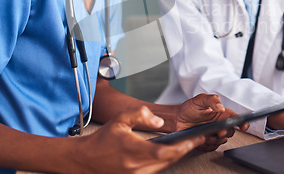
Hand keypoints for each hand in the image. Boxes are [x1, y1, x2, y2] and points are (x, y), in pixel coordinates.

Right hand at [75, 106, 203, 173]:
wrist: (86, 159)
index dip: (184, 147)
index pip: (166, 152)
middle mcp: (137, 167)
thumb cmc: (103, 139)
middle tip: (198, 139)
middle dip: (185, 150)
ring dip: (176, 156)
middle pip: (169, 160)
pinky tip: (170, 152)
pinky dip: (165, 162)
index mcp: (134, 151)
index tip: (196, 139)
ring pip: (164, 166)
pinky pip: (156, 170)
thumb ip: (140, 115)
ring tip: (187, 144)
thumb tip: (159, 122)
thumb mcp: (120, 119)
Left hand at [176, 94, 248, 150]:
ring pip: (221, 141)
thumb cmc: (190, 108)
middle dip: (226, 133)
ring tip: (206, 134)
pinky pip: (211, 147)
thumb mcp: (199, 99)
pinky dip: (207, 144)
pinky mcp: (207, 143)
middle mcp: (220, 124)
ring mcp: (214, 134)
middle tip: (219, 131)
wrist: (178, 118)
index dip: (243, 123)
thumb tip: (221, 107)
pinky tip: (200, 138)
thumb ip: (211, 99)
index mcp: (222, 114)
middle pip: (231, 132)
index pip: (236, 118)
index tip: (243, 126)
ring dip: (215, 139)